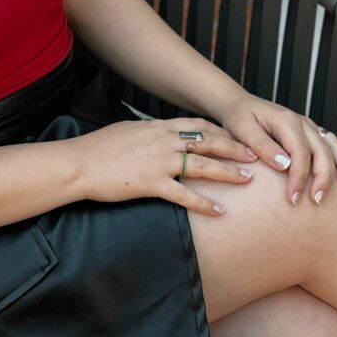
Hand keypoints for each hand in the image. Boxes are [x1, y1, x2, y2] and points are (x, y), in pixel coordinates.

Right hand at [71, 117, 255, 216]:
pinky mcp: (151, 183)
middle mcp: (163, 141)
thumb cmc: (98, 148)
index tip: (238, 136)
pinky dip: (205, 204)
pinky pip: (185, 195)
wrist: (79, 163)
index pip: (197, 125)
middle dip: (235, 148)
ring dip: (229, 173)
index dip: (221, 130)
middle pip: (208, 142)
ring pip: (203, 166)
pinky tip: (220, 212)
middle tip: (257, 155)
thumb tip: (160, 133)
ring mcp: (159, 162)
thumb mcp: (127, 131)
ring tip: (249, 180)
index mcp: (157, 127)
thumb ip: (148, 133)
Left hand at [215, 93, 336, 206]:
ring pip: (334, 146)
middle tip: (316, 201)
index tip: (293, 198)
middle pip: (322, 150)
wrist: (239, 105)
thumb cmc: (239, 119)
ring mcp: (309, 127)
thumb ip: (263, 146)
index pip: (300, 152)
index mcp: (286, 120)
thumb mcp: (243, 130)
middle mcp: (302, 122)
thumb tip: (284, 165)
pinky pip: (333, 146)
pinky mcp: (311, 133)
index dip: (299, 176)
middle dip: (323, 177)